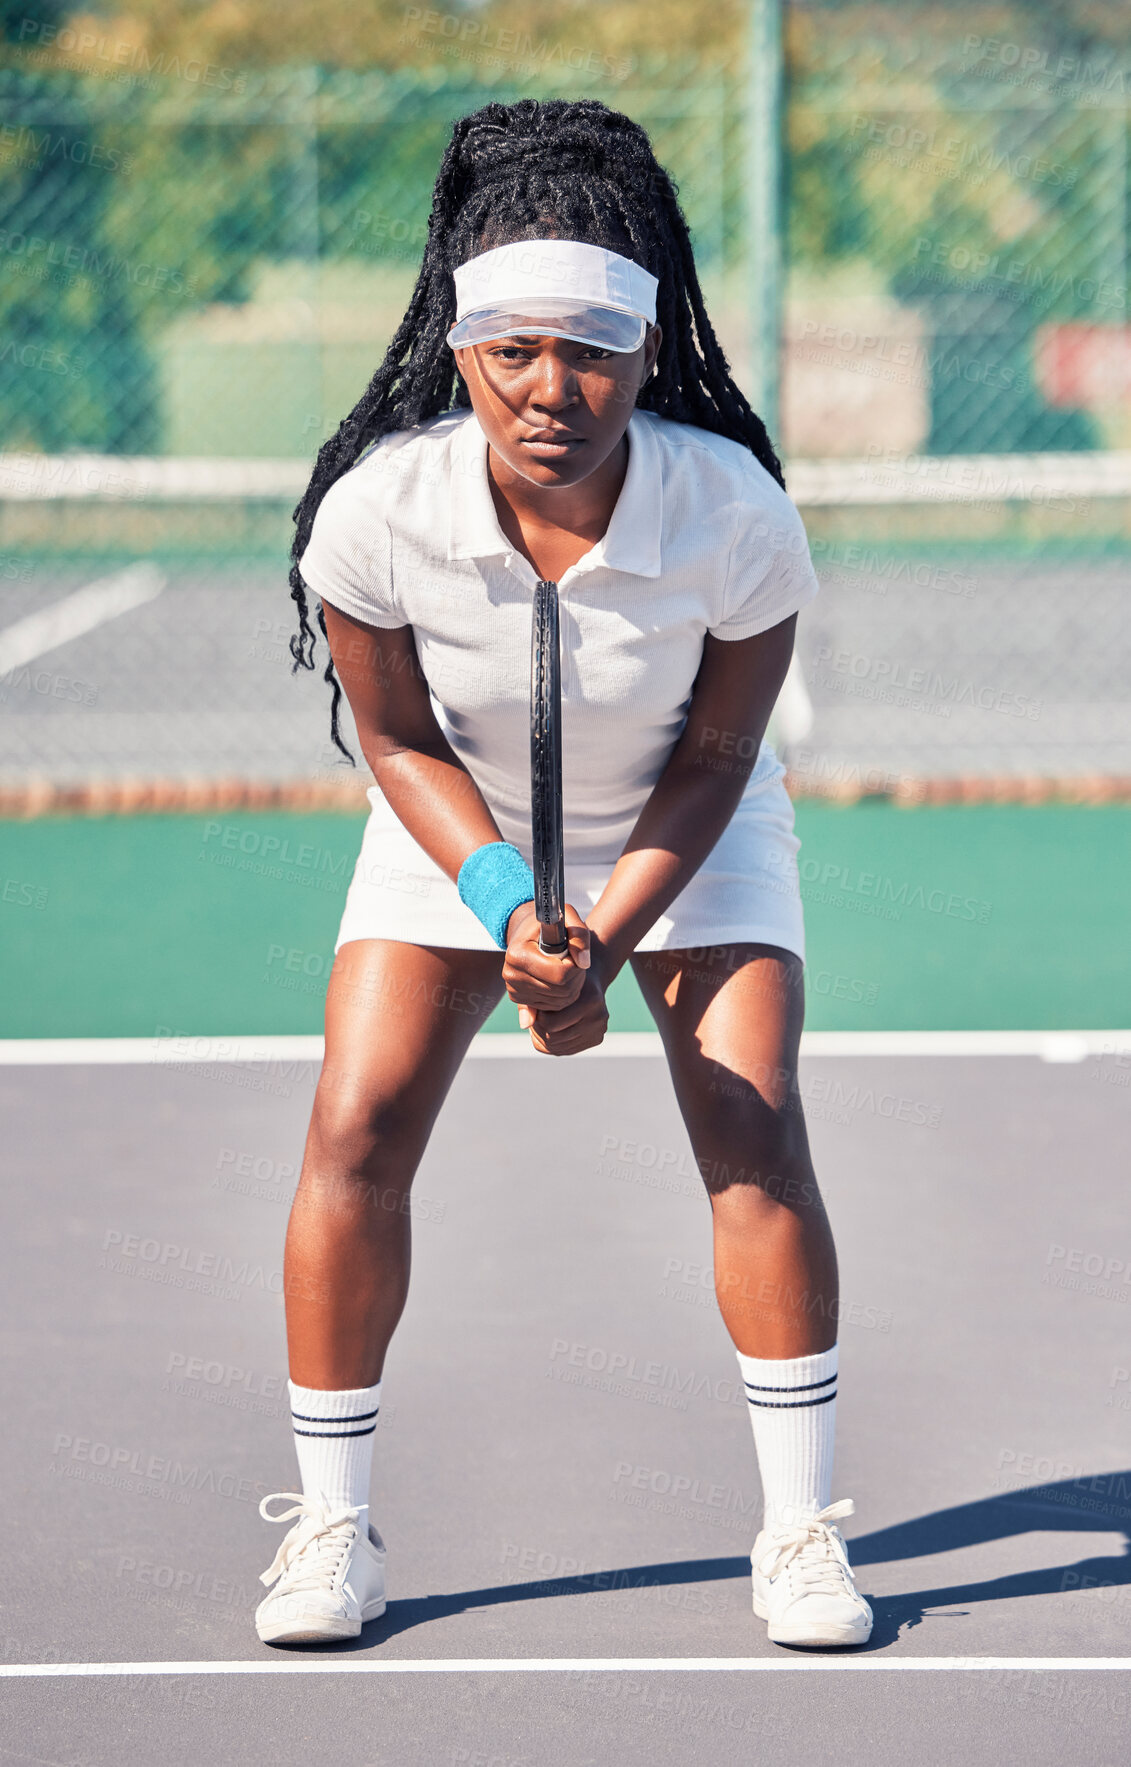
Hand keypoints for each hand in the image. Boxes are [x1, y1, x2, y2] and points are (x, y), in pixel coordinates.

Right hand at [502, 900, 590, 1015]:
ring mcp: (513, 989)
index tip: (575, 953)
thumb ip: (580, 934)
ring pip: (558, 1002)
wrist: (528, 932)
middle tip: (575, 961)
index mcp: (518, 954)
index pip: (559, 974)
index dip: (576, 966)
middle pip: (560, 990)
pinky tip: (561, 979)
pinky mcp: (517, 998)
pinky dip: (563, 996)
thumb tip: (583, 963)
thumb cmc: (550, 924)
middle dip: (576, 977)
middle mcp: (511, 974)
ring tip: (568, 968)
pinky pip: (552, 1007)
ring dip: (572, 987)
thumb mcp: (567, 917)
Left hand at [518, 952, 610, 1056]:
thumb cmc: (562, 981)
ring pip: (556, 1047)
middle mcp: (598, 1018)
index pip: (551, 1023)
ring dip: (542, 1037)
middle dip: (538, 1029)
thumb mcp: (546, 985)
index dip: (536, 1017)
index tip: (533, 1008)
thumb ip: (532, 1004)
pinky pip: (564, 1050)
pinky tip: (547, 1030)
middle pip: (553, 1038)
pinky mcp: (597, 1040)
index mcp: (590, 1000)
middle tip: (533, 1018)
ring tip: (539, 1023)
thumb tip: (524, 1025)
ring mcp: (599, 1031)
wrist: (588, 982)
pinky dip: (551, 1044)